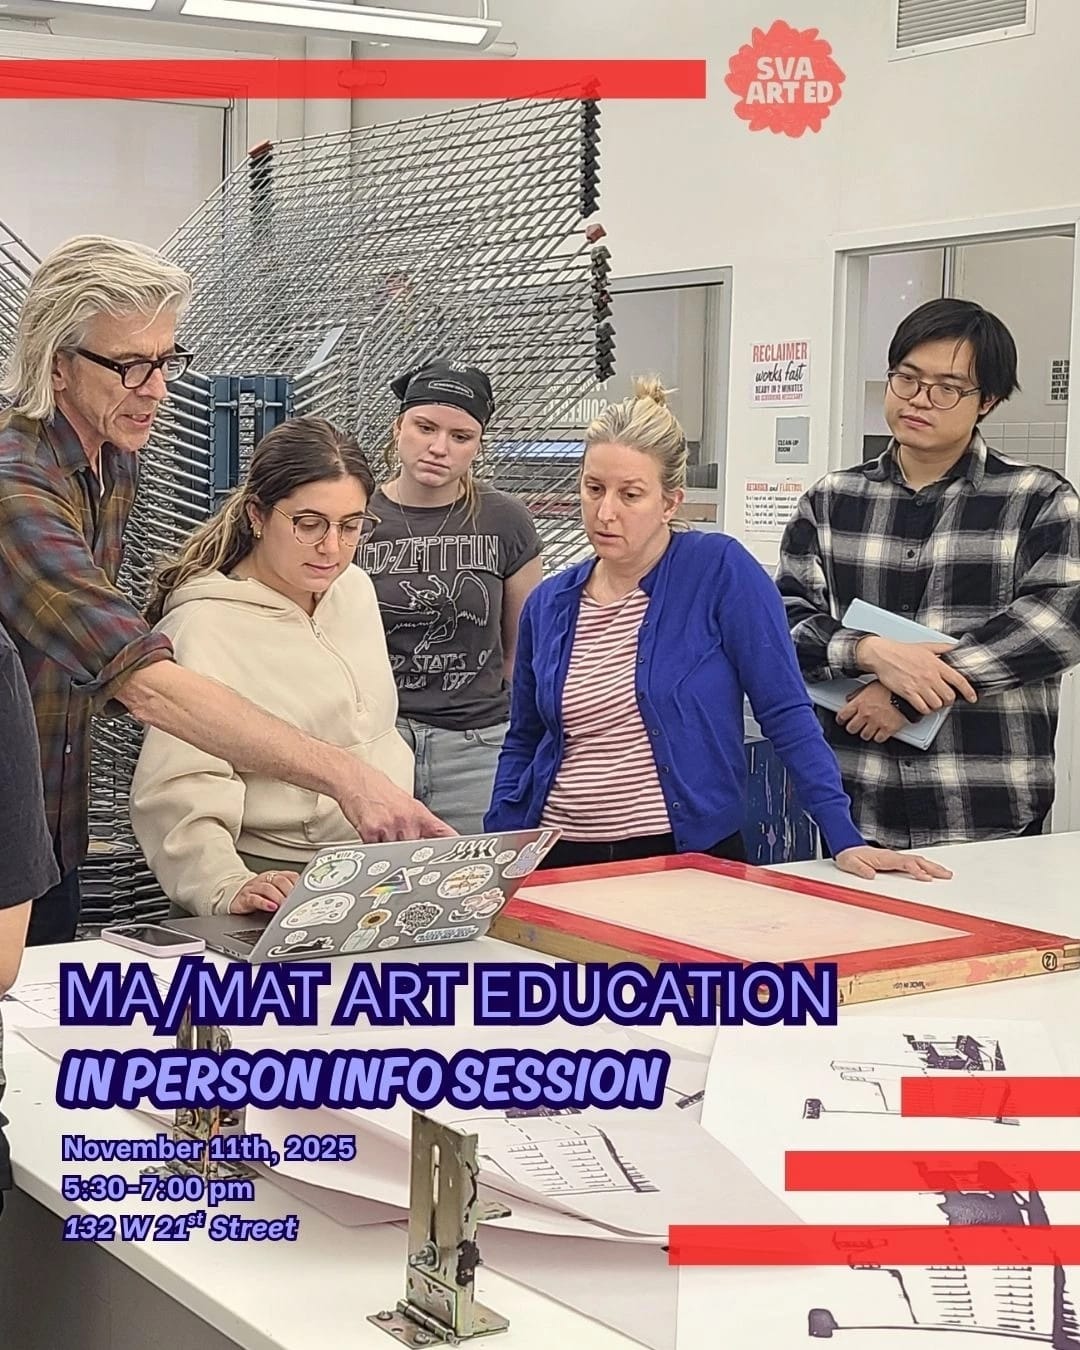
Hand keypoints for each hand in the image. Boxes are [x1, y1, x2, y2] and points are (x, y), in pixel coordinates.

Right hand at [228, 869, 298, 913]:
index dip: (299, 885)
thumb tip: (305, 900)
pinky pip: (254, 898)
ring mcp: (254, 887)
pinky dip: (264, 903)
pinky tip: (271, 907)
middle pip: (280, 881)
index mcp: (276, 876)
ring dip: (278, 897)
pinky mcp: (244, 897)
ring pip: (267, 888)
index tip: (305, 894)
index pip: (291, 876)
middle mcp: (265, 879)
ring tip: (285, 906)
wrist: (234, 896)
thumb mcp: (275, 892)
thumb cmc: (260, 895)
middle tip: (296, 903)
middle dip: (290, 892)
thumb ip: (288, 893)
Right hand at [336, 760, 455, 841]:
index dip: (452, 844)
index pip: (441, 832)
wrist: (354, 779)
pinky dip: (374, 848)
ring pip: (395, 853)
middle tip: (402, 844)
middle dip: (410, 852)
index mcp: (418, 813)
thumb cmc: (378, 790)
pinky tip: (371, 834)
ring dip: (389, 849)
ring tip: (382, 833)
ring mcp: (389, 827)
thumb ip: (419, 823)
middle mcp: (407, 820)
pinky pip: (376, 851)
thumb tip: (430, 839)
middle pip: (416, 849)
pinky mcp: (371, 833)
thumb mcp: (406, 803)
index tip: (459, 853)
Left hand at [834, 847, 952, 882]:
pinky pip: (912, 863)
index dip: (916, 870)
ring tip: (945, 873)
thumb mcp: (850, 863)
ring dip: (932, 866)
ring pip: (917, 861)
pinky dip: (924, 866)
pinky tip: (930, 871)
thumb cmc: (848, 856)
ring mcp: (894, 858)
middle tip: (947, 875)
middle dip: (932, 868)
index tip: (926, 878)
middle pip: (916, 860)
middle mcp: (891, 856)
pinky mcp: (893, 861)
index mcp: (884, 857)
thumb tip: (870, 875)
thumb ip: (860, 869)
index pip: (904, 863)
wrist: (845, 847)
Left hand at [835, 681, 905, 742]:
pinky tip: (880, 732)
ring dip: (866, 733)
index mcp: (859, 703)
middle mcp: (865, 714)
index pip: (842, 715)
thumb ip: (858, 694)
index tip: (842, 720)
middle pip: (851, 728)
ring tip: (869, 728)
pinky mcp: (887, 729)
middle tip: (856, 725)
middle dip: (853, 727)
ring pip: (864, 735)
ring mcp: (876, 723)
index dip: (841, 719)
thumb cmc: (890, 688)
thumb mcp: (870, 686)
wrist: (907, 694)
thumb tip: (850, 698)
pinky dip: (878, 737)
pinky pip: (878, 739)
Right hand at [856, 637, 976, 715]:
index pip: (959, 680)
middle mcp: (930, 676)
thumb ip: (944, 648)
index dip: (968, 691)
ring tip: (933, 702)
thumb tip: (956, 647)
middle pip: (949, 696)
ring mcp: (919, 685)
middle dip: (949, 700)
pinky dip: (925, 709)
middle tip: (945, 699)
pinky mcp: (908, 693)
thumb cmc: (902, 651)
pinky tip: (923, 705)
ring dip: (937, 706)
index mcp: (937, 664)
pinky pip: (922, 708)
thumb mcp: (926, 646)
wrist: (882, 655)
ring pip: (937, 704)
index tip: (972, 697)